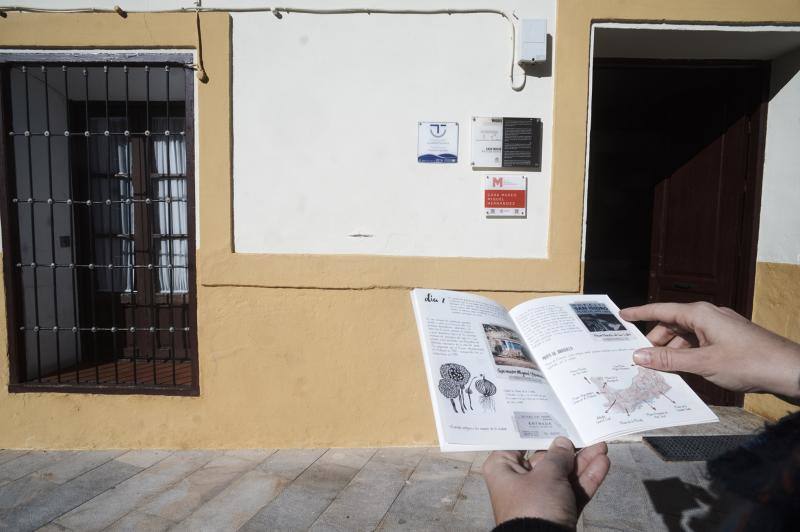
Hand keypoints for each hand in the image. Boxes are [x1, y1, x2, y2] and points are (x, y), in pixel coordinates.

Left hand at [482, 437, 609, 528]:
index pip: (519, 443)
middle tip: (586, 431)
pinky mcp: (558, 512)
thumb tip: (563, 442)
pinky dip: (586, 479)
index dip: (536, 430)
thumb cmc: (535, 504)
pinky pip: (572, 491)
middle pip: (546, 459)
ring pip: (563, 475)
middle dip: (569, 448)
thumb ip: (558, 456)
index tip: (551, 414)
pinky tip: (603, 463)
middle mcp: (519, 481)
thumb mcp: (547, 475)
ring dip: (583, 462)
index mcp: (503, 469)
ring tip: (602, 445)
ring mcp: (540, 498)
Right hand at [620, 302, 799, 397]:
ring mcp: (719, 329)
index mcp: (700, 314)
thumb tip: (640, 356)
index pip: (661, 310)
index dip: (640, 313)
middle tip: (641, 360)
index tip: (622, 315)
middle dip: (656, 342)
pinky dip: (688, 356)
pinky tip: (684, 371)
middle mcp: (708, 316)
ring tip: (662, 371)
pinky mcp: (728, 341)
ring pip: (686, 337)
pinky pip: (699, 345)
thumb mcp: (703, 363)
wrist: (789, 370)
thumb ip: (669, 360)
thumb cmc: (750, 362)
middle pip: (672, 325)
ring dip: (673, 352)